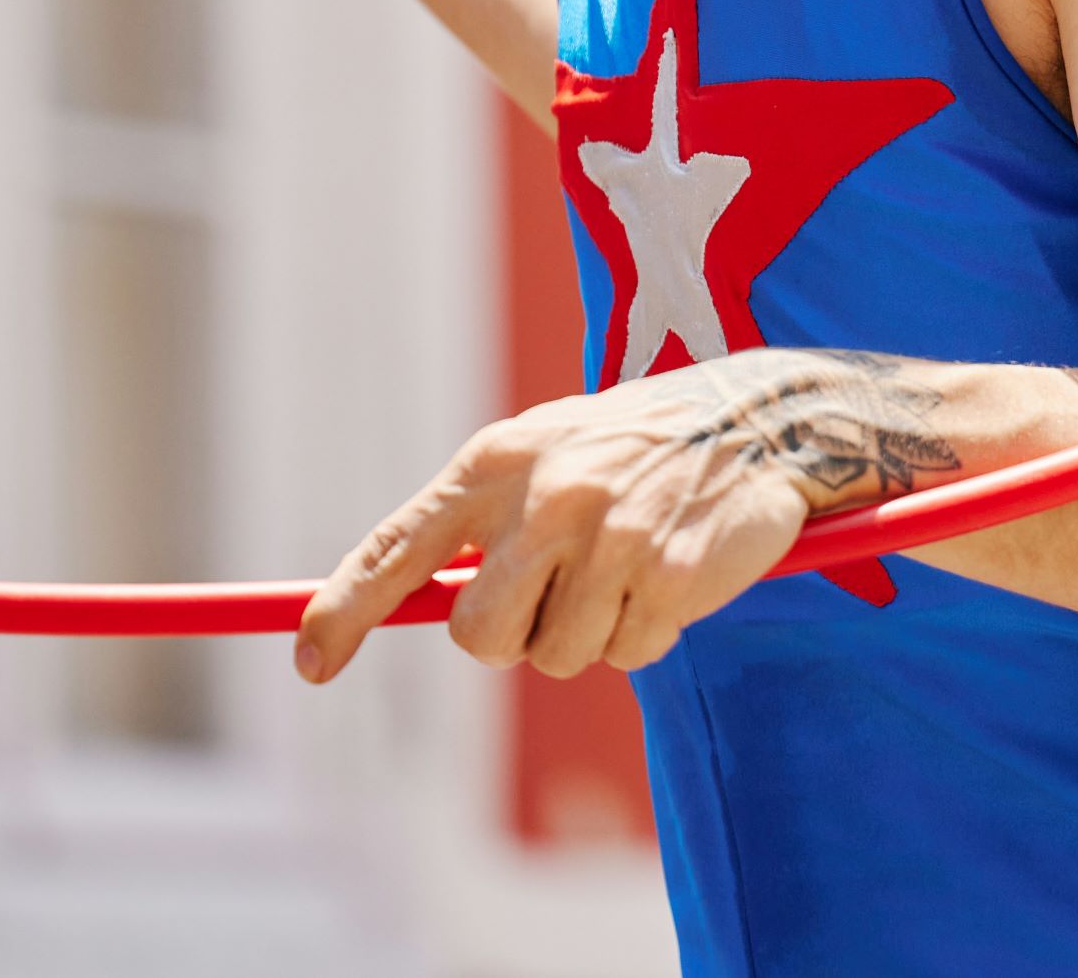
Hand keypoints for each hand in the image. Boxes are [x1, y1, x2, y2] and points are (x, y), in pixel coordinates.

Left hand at [292, 353, 963, 683]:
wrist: (765, 414)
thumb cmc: (639, 444)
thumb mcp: (549, 453)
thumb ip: (484, 520)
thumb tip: (416, 600)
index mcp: (499, 461)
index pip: (399, 547)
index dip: (346, 610)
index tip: (312, 663)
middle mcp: (545, 498)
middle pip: (481, 637)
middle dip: (518, 636)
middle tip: (567, 593)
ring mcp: (610, 537)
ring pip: (562, 657)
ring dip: (598, 631)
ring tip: (635, 566)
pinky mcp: (670, 575)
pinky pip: (634, 653)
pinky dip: (653, 631)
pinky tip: (677, 572)